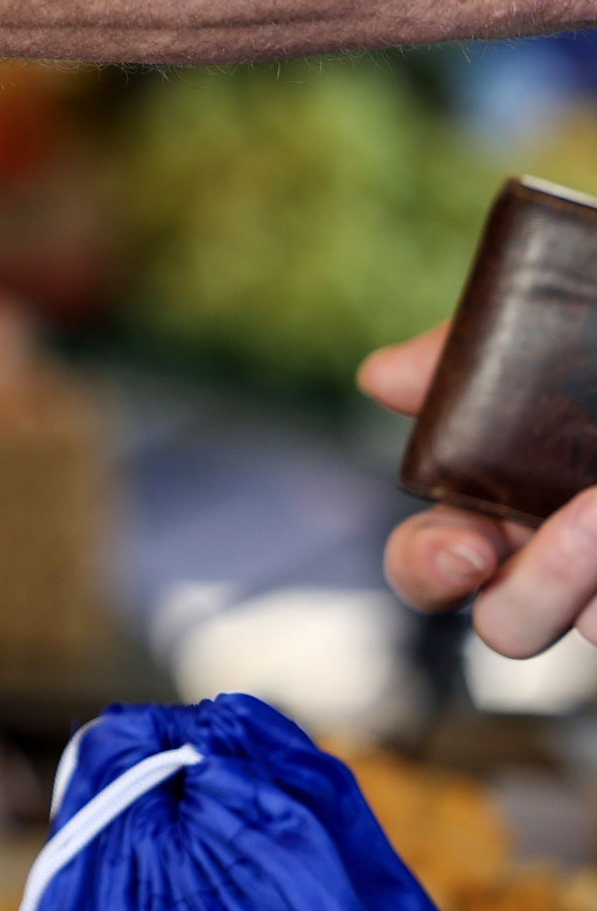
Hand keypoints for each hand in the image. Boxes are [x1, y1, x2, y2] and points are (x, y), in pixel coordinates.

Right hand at [364, 324, 596, 656]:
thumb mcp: (557, 327)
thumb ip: (466, 354)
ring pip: (587, 630)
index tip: (466, 549)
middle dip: (532, 589)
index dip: (428, 568)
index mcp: (505, 496)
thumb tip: (381, 380)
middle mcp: (559, 551)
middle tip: (570, 530)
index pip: (433, 562)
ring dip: (588, 572)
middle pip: (507, 624)